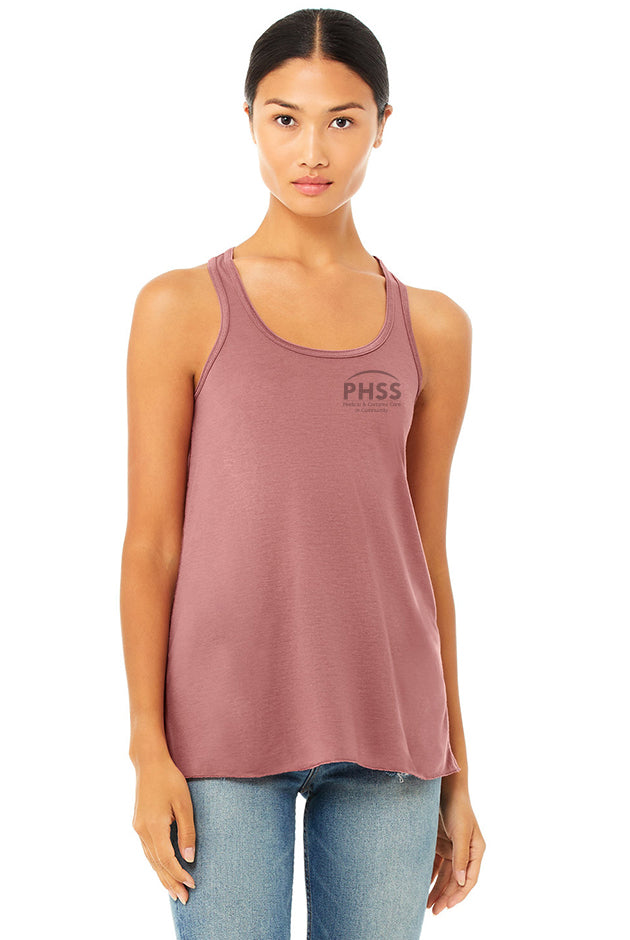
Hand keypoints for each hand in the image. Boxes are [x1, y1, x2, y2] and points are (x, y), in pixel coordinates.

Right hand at [131, 752, 196, 903]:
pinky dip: (156, 865)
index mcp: (153, 826)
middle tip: (184, 899)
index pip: (166, 858)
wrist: (149, 763)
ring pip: (150, 860)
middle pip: (156, 864)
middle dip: (170, 883)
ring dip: (162, 877)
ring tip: (174, 893)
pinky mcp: (138, 825)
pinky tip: (163, 871)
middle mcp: (142, 831)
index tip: (192, 883)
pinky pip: (148, 851)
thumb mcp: (184, 803)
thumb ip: (187, 831)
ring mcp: (138, 828)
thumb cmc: (170, 779)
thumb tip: (189, 857)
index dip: (179, 873)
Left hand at [426, 785, 485, 914]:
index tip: (448, 906)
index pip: (470, 878)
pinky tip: (423, 887)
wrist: (444, 789)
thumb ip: (461, 856)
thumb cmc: (457, 808)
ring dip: (438, 890)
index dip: (460, 894)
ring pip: (445, 876)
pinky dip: (430, 877)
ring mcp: (452, 849)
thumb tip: (461, 881)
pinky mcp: (440, 844)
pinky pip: (436, 866)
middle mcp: (465, 853)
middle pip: (456, 880)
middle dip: (447, 896)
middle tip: (435, 911)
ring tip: (427, 906)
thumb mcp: (460, 832)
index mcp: (476, 850)